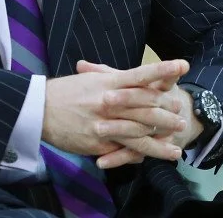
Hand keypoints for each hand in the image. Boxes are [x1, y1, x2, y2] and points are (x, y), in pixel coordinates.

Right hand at [42, 59, 189, 166]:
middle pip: (146, 107)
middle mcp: (110, 101)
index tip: (183, 65)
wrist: (39, 109)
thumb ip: (114, 76)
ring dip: (160, 139)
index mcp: (110, 82)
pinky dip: (139, 153)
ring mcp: (104, 124)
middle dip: (167, 112)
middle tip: (182, 115)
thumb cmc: (66, 91)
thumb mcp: (92, 79)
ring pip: (139, 133)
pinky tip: (152, 156)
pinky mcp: (98, 142)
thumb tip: (139, 77)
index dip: (164, 69)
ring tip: (177, 144)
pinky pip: (123, 150)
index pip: (142, 74)